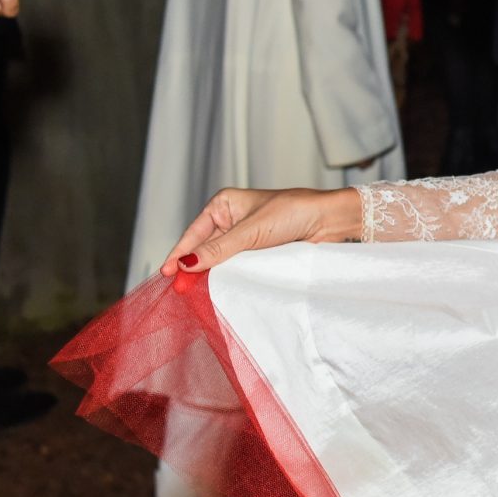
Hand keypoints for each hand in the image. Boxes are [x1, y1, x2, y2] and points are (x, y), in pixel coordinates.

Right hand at [162, 186, 364, 276]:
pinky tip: (219, 287)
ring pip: (220, 259)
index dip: (179, 254)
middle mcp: (231, 219)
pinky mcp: (258, 250)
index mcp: (224, 204)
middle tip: (180, 290)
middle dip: (192, 267)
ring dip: (210, 273)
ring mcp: (244, 236)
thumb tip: (187, 263)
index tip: (168, 273)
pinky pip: (237, 265)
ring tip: (194, 292)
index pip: (193, 233)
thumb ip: (219, 249)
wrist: (329, 220)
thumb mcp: (251, 231)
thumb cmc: (293, 212)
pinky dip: (228, 276)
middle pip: (203, 248)